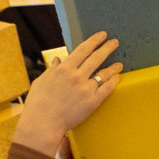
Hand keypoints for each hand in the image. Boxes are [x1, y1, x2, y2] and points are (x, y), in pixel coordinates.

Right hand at [15, 34, 121, 152]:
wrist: (43, 123)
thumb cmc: (38, 103)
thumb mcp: (41, 81)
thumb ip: (52, 69)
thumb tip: (58, 59)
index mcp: (63, 69)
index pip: (82, 50)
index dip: (94, 41)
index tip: (102, 35)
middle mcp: (76, 76)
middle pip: (96, 58)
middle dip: (107, 48)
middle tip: (115, 42)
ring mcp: (85, 89)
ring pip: (104, 73)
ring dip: (113, 67)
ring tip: (120, 64)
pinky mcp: (92, 101)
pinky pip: (107, 88)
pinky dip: (113, 81)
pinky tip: (117, 77)